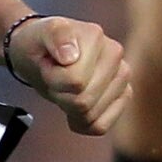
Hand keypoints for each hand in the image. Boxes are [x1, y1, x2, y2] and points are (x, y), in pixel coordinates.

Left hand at [6, 14, 130, 135]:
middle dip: (61, 94)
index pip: (75, 81)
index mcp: (95, 36)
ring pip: (91, 115)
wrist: (42, 54)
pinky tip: (75, 105)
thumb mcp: (38, 35)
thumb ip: (55, 36)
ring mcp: (121, 76)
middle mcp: (114, 54)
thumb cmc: (40, 44)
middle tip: (55, 77)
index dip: (53, 79)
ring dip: (70, 107)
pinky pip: (101, 126)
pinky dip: (82, 122)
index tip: (48, 64)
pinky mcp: (123, 96)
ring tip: (65, 86)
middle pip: (83, 101)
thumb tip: (70, 57)